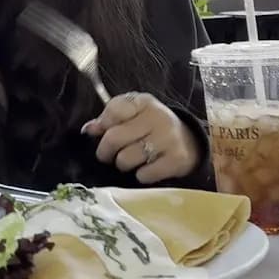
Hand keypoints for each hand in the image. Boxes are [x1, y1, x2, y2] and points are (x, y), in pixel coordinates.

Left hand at [81, 93, 200, 183]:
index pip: (114, 111)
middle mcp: (158, 117)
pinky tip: (147, 168)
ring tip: (130, 161)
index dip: (103, 126)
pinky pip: (144, 175)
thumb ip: (110, 119)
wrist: (190, 143)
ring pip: (126, 159)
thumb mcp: (134, 116)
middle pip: (114, 138)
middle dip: (105, 151)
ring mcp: (168, 139)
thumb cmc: (153, 128)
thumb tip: (89, 129)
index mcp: (144, 102)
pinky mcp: (176, 160)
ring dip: (123, 165)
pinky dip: (141, 176)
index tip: (105, 132)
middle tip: (108, 155)